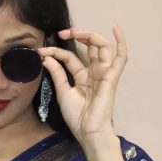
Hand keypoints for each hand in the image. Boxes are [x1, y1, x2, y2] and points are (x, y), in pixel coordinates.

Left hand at [37, 25, 126, 146]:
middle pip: (89, 46)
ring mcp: (104, 73)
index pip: (70, 57)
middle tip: (61, 33)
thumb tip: (46, 57)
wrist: (88, 131)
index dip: (55, 51)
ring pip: (102, 47)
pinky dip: (121, 43)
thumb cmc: (77, 116)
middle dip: (76, 36)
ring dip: (90, 35)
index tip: (41, 51)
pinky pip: (121, 57)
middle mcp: (95, 72)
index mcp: (83, 76)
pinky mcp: (111, 76)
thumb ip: (57, 73)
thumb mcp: (62, 92)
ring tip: (75, 31)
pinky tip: (116, 29)